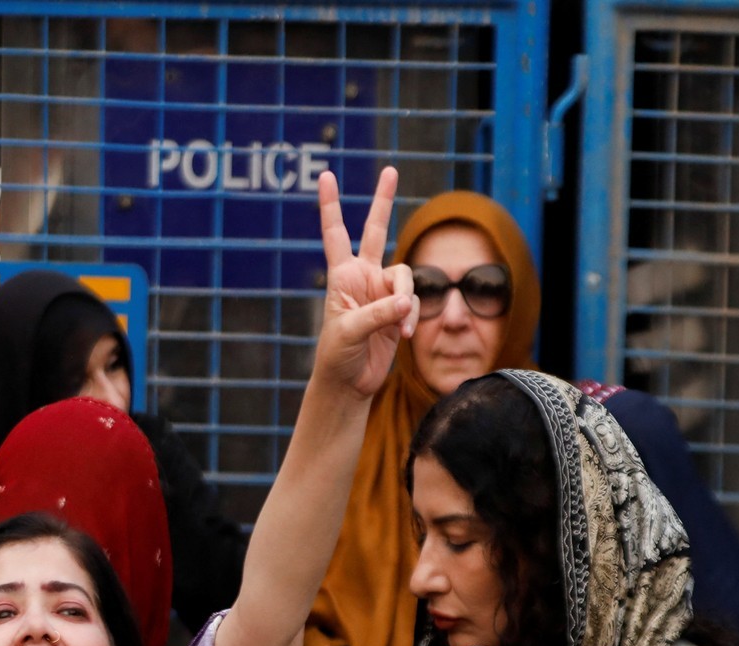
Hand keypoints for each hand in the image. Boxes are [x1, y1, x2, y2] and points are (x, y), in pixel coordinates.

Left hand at [313, 166, 415, 398]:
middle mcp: (362, 277)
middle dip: (383, 201)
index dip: (330, 206)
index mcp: (341, 276)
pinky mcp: (397, 308)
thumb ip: (377, 313)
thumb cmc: (337, 356)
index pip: (335, 234)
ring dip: (405, 301)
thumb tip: (405, 301)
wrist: (349, 382)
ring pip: (405, 276)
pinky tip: (402, 334)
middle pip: (377, 231)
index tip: (325, 176)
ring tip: (398, 328)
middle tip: (390, 170)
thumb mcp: (350, 333)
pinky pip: (412, 301)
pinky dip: (410, 316)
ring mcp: (381, 291)